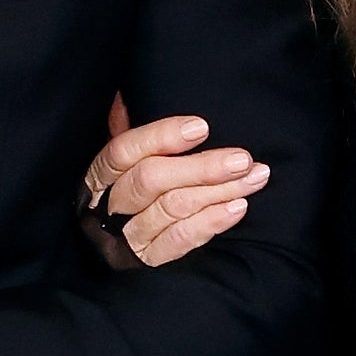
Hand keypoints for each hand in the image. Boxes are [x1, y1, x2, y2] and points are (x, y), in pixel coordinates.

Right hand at [83, 98, 267, 266]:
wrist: (117, 248)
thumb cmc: (131, 189)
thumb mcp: (126, 159)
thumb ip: (128, 128)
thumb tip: (128, 95)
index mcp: (101, 173)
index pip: (124, 150)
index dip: (162, 136)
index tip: (202, 127)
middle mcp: (108, 204)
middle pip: (151, 181)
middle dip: (201, 168)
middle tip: (242, 159)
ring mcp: (126, 236)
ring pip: (171, 209)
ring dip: (217, 192)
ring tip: (254, 178)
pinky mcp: (147, 260)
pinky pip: (179, 241)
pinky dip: (210, 223)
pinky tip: (238, 208)